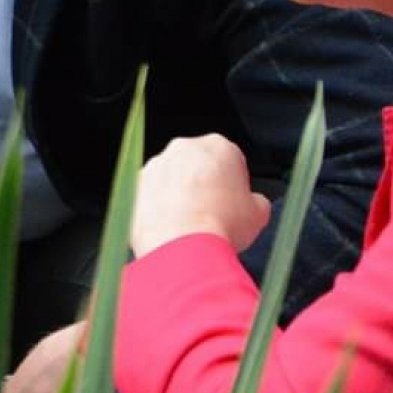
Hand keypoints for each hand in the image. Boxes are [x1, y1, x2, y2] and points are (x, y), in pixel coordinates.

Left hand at [131, 135, 271, 258]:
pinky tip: (169, 227)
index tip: (233, 200)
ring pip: (170, 178)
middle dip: (203, 184)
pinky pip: (149, 194)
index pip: (230, 159)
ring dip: (178, 194)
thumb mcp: (258, 214)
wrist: (181, 246)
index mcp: (219, 146)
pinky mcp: (134, 185)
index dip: (233, 183)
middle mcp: (182, 149)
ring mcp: (154, 165)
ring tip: (189, 224)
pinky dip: (156, 206)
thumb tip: (253, 205)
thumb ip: (256, 201)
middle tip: (211, 212)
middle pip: (197, 164)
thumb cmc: (220, 226)